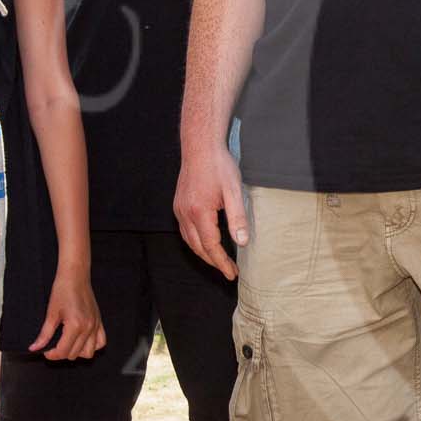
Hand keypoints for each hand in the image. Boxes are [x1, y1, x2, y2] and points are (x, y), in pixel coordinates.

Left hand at [27, 270, 104, 360]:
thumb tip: (35, 347)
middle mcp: (88, 327)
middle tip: (53, 346)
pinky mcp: (99, 322)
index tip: (45, 351)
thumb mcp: (51, 313)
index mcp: (75, 325)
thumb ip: (44, 334)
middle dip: (61, 353)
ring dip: (77, 352)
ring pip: (89, 352)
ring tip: (67, 344)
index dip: (52, 355)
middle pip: (74, 354)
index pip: (63, 351)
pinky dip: (91, 346)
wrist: (75, 277)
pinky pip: (100, 342)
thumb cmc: (63, 290)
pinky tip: (82, 341)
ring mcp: (95, 325)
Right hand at [176, 141, 246, 279]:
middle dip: (214, 262)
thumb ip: (238, 218)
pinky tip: (206, 242)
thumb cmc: (219, 166)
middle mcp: (185, 213)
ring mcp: (179, 209)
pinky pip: (185, 230)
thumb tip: (242, 242)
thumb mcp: (234, 191)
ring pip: (189, 240)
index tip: (232, 274)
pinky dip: (196, 241)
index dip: (222, 262)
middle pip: (198, 247)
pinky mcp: (179, 204)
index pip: (211, 246)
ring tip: (219, 261)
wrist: (200, 146)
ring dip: (204, 253)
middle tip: (229, 271)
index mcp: (199, 212)